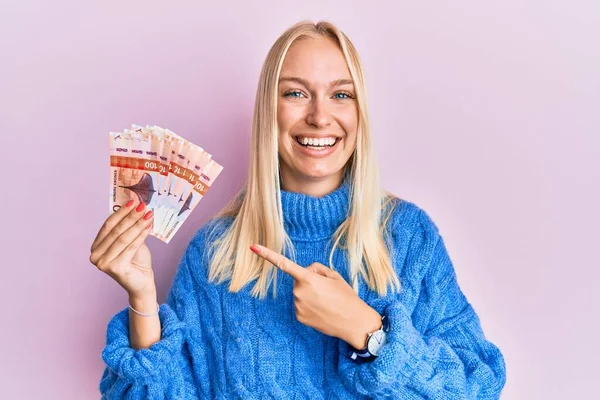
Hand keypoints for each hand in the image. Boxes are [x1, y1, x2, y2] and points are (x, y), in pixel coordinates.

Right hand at [89, 198, 155, 297]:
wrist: (142, 283)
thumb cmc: (136, 262)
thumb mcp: (131, 241)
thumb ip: (129, 228)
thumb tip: (135, 206)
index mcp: (96, 247)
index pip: (108, 225)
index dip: (121, 212)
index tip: (133, 201)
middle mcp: (95, 256)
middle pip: (116, 230)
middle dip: (131, 216)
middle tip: (142, 205)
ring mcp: (103, 263)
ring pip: (124, 238)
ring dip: (137, 224)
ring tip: (148, 214)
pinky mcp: (114, 268)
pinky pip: (130, 247)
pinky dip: (141, 235)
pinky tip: (149, 226)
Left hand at [250, 244, 382, 348]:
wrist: (354, 322)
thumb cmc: (346, 297)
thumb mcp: (335, 276)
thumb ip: (317, 269)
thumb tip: (306, 271)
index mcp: (308, 278)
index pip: (284, 264)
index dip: (267, 254)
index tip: (253, 247)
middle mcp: (299, 292)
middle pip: (300, 280)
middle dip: (310, 282)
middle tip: (327, 291)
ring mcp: (297, 305)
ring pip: (301, 294)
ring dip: (311, 295)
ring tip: (327, 302)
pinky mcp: (299, 317)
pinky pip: (302, 306)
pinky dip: (310, 307)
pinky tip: (323, 311)